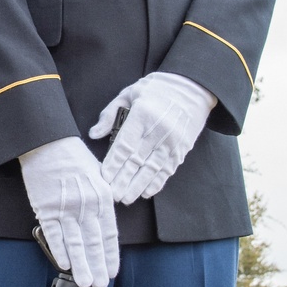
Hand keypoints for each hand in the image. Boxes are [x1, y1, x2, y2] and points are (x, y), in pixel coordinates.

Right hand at [19, 136, 118, 286]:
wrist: (47, 142)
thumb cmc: (74, 158)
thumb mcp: (99, 175)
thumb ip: (104, 200)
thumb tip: (106, 224)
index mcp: (102, 196)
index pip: (109, 233)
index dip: (111, 255)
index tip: (112, 272)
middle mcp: (86, 205)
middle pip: (93, 242)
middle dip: (98, 266)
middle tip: (100, 286)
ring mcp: (65, 207)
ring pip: (75, 242)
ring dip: (80, 265)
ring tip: (85, 282)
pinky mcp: (45, 208)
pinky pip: (53, 234)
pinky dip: (59, 250)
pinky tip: (64, 264)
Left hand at [89, 72, 215, 204]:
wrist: (192, 87)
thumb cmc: (156, 89)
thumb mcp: (130, 92)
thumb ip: (110, 113)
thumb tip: (94, 133)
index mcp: (143, 115)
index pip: (125, 145)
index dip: (114, 164)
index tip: (104, 177)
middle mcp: (159, 130)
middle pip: (137, 160)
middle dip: (123, 180)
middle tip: (112, 195)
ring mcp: (172, 141)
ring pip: (152, 168)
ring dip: (138, 186)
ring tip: (126, 198)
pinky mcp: (182, 148)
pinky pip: (168, 169)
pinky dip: (157, 183)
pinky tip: (146, 192)